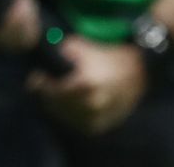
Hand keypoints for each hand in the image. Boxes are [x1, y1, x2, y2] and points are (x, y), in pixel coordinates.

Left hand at [29, 37, 146, 135]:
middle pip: (56, 104)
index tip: (37, 75)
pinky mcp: (100, 126)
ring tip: (51, 93)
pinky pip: (75, 123)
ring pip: (64, 116)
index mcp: (87, 84)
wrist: (136, 74)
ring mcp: (96, 118)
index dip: (40, 83)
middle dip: (46, 93)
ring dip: (54, 105)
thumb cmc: (106, 57)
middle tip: (40, 84)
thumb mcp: (82, 46)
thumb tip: (45, 54)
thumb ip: (61, 50)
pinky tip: (65, 103)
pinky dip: (68, 114)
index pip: (52, 90)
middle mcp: (92, 105)